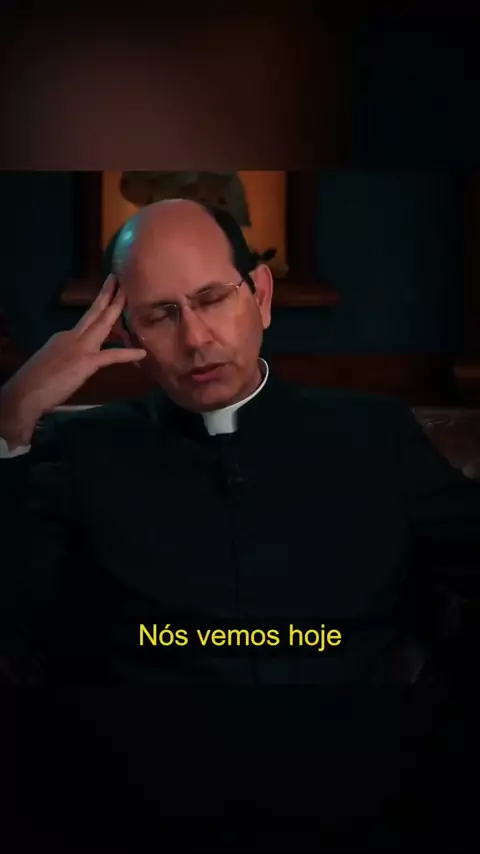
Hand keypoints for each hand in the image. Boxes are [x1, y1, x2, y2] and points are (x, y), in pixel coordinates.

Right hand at [0, 276, 145, 440]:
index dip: (98, 307)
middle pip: (94, 313)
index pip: (86, 320)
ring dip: (117, 309)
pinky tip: (141, 353)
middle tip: (119, 280)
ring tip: (128, 296)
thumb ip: (67, 356)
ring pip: (102, 324)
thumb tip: (76, 359)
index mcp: (64, 337)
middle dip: (108, 296)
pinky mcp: (85, 362)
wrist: (26, 391)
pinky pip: (111, 356)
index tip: (107, 294)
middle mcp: (72, 337)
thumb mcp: (53, 362)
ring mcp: (80, 348)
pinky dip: (127, 354)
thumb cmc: (36, 381)